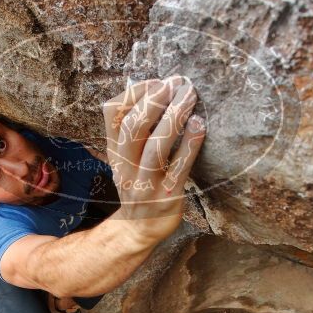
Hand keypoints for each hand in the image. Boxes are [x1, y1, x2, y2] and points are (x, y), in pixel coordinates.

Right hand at [102, 75, 205, 242]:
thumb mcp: (126, 158)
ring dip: (174, 117)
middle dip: (156, 100)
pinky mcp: (167, 198)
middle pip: (133, 127)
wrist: (138, 231)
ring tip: (189, 97)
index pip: (113, 114)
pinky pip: (179, 168)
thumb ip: (133, 131)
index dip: (135, 92)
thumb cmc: (139, 185)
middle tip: (178, 83)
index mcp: (115, 153)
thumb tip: (148, 88)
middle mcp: (126, 168)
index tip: (158, 81)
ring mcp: (145, 185)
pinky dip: (190, 144)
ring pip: (155, 148)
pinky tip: (199, 125)